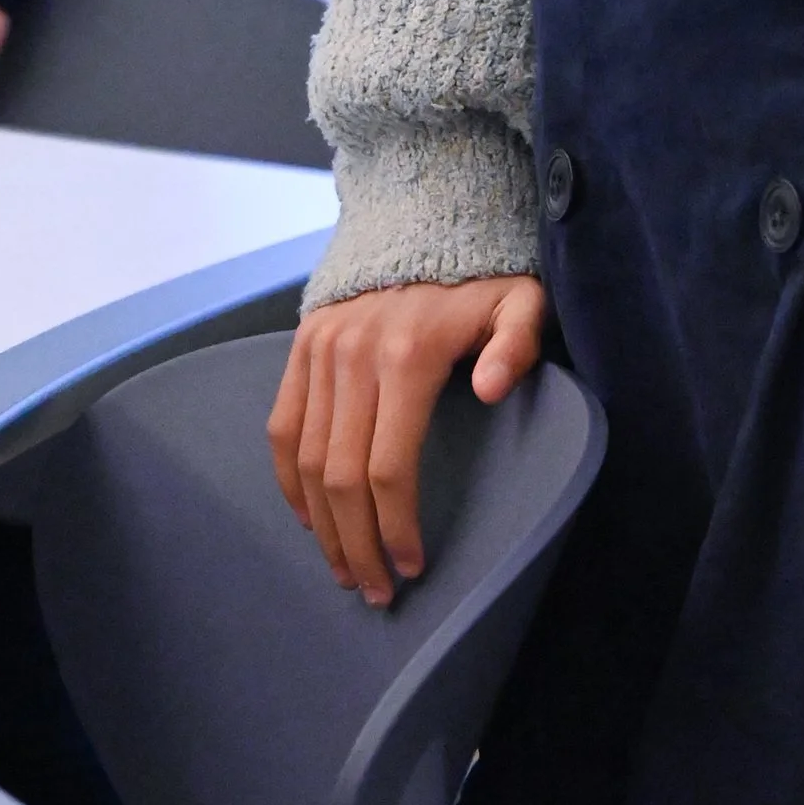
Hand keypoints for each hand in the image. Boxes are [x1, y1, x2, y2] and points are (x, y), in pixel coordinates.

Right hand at [268, 277, 547, 602]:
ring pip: (308, 460)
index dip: (397, 528)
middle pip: (342, 477)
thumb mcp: (520, 299)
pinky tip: (309, 518)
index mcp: (408, 354)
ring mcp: (321, 349)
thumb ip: (515, 344)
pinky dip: (290, 480)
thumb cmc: (484, 274)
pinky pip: (283, 426)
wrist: (426, 214)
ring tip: (344, 569)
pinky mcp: (302, 344)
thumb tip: (489, 390)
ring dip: (322, 526)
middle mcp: (353, 354)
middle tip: (375, 590)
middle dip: (357, 544)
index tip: (413, 566)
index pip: (389, 467)